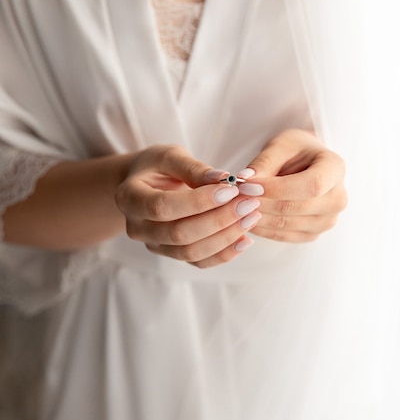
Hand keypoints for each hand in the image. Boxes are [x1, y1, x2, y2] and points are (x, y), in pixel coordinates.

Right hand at [115, 145, 262, 266]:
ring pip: (190, 253)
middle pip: (178, 234)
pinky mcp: (172, 255)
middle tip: (249, 203)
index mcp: (129, 197)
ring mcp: (154, 245)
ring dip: (226, 237)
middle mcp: (137, 227)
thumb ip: (193, 168)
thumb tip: (224, 181)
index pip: (162, 206)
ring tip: (251, 217)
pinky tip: (245, 238)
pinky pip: (199, 262)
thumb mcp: (170, 156)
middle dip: (218, 220)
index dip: (198, 202)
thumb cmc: (158, 168)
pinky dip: (225, 253)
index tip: (230, 190)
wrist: (148, 186)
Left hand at [238, 129, 346, 242]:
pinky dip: (260, 228)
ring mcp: (327, 221)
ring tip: (234, 205)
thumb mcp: (280, 146)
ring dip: (256, 216)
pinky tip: (243, 218)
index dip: (277, 188)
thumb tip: (243, 180)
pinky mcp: (312, 234)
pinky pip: (283, 236)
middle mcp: (338, 198)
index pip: (311, 185)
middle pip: (297, 207)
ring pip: (287, 225)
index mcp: (335, 169)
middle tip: (233, 196)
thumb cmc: (294, 150)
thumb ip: (263, 162)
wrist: (305, 164)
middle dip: (260, 202)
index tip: (247, 185)